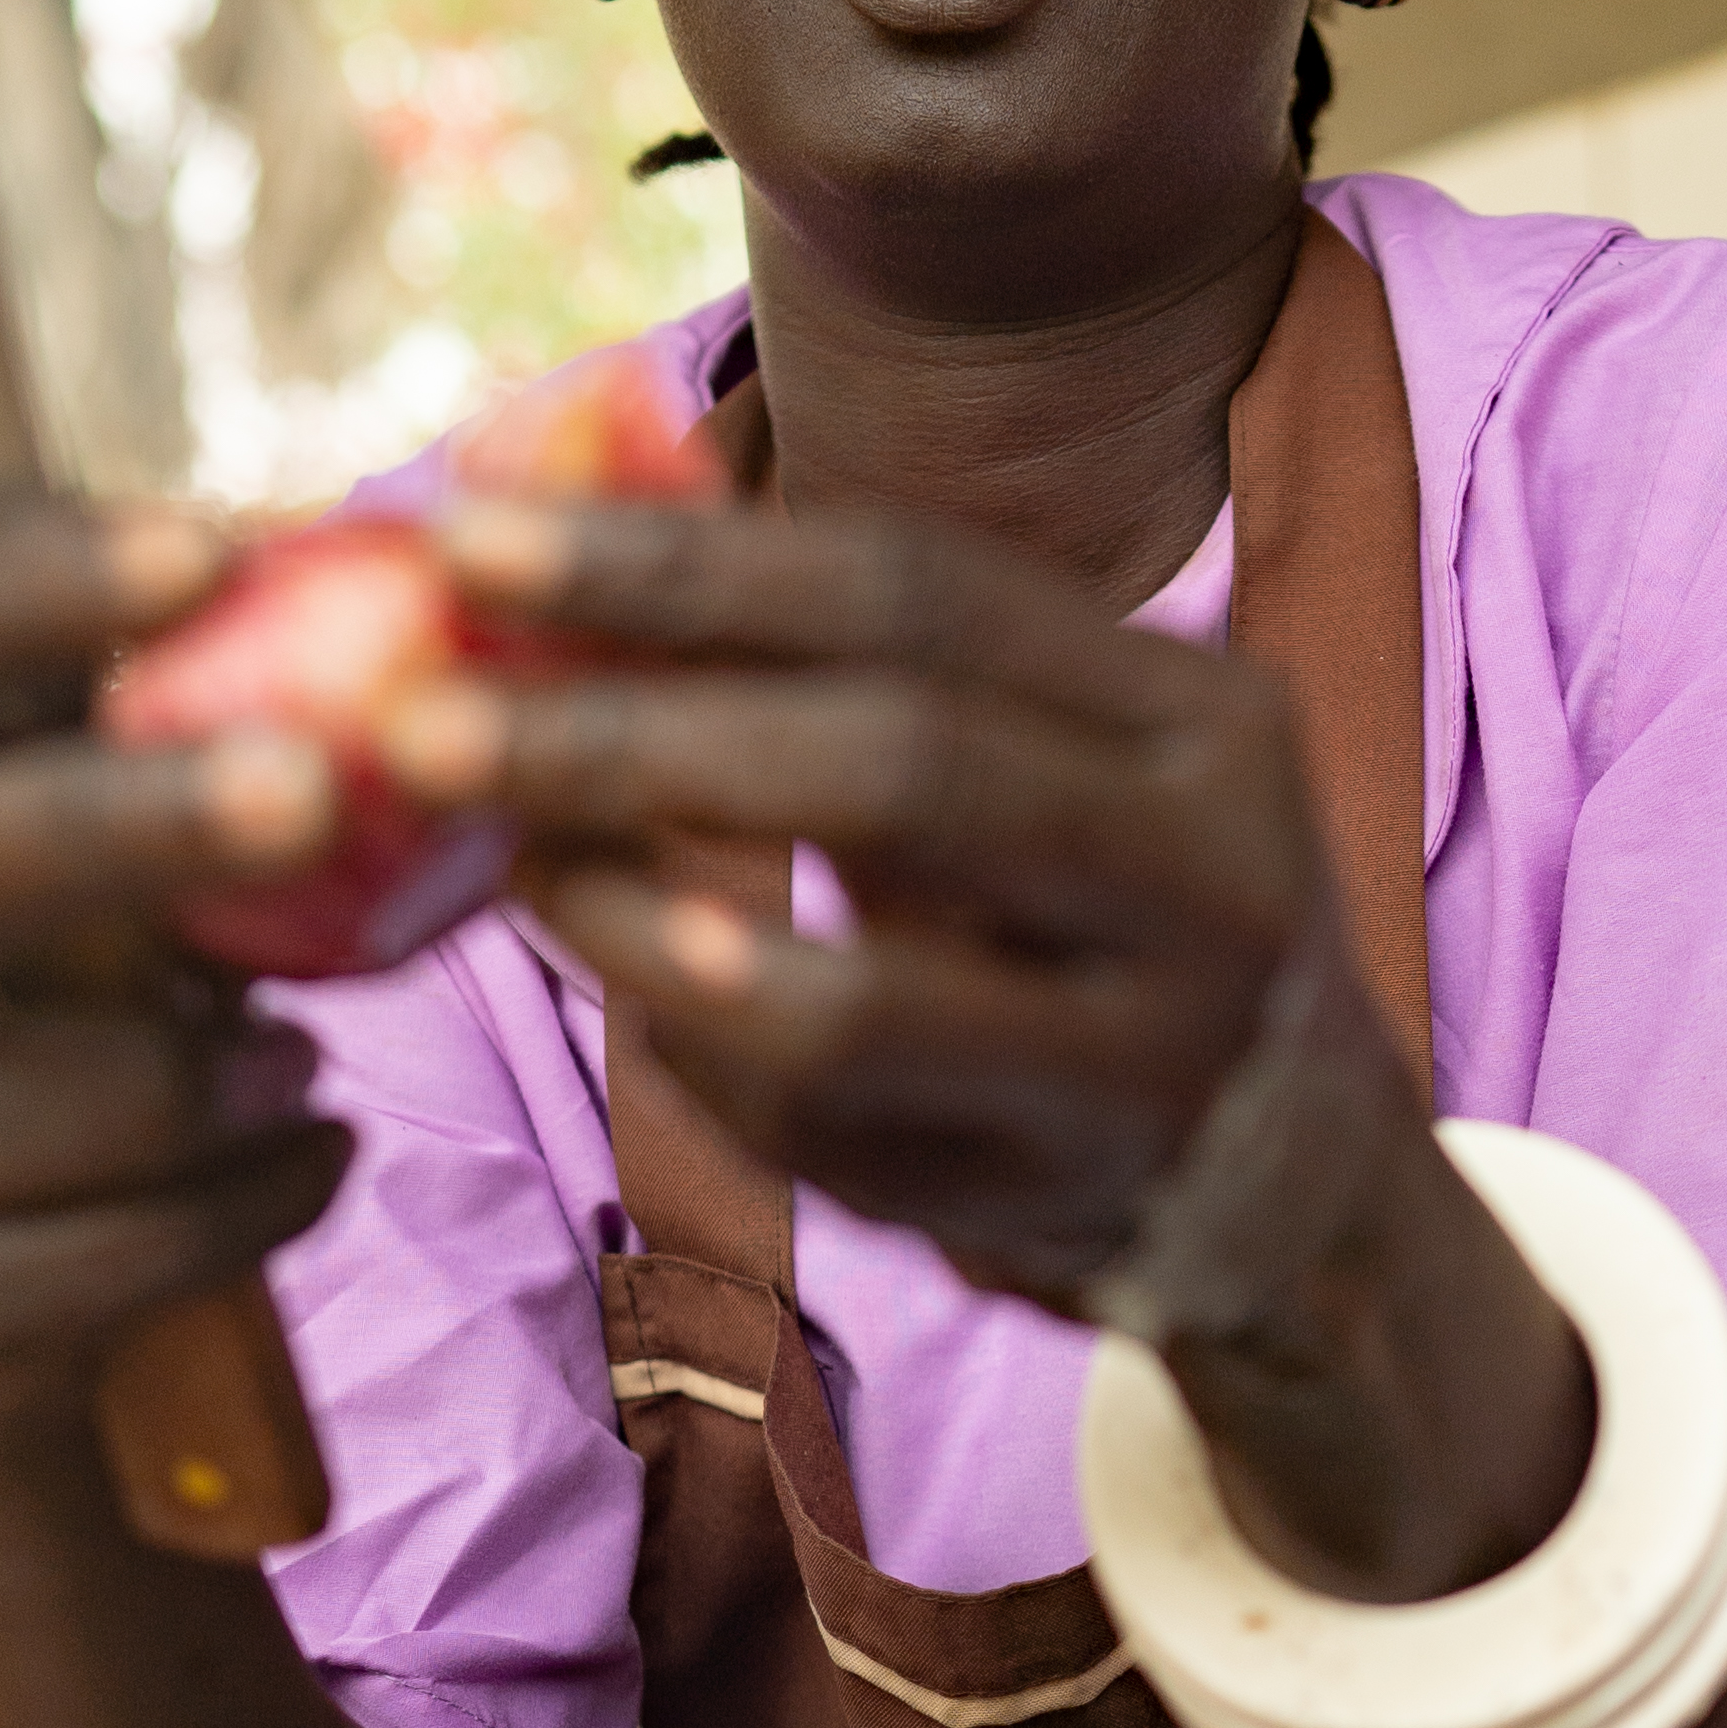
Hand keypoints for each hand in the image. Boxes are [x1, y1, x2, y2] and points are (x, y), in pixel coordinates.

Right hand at [0, 497, 355, 1465]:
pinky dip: (262, 1199)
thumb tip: (389, 559)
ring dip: (244, 1077)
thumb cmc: (70, 991)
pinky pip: (134, 1251)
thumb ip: (165, 722)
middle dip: (131, 821)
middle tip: (314, 785)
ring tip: (298, 1057)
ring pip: (84, 1096)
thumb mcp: (86, 844)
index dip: (34, 581)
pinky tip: (302, 1158)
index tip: (212, 547)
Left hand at [394, 487, 1370, 1305]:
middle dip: (630, 735)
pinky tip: (649, 998)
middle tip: (413, 724)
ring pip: (856, 1002)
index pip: (919, 589)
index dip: (682, 557)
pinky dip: (705, 1065)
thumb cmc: (1112, 923)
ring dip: (642, 934)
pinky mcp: (1067, 1208)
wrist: (1313, 1202)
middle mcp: (1213, 875)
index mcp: (1200, 714)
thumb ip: (850, 660)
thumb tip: (545, 519)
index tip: (471, 534)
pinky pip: (830, 1142)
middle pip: (896, 765)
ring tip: (514, 875)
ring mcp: (1154, 1063)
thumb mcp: (1048, 760)